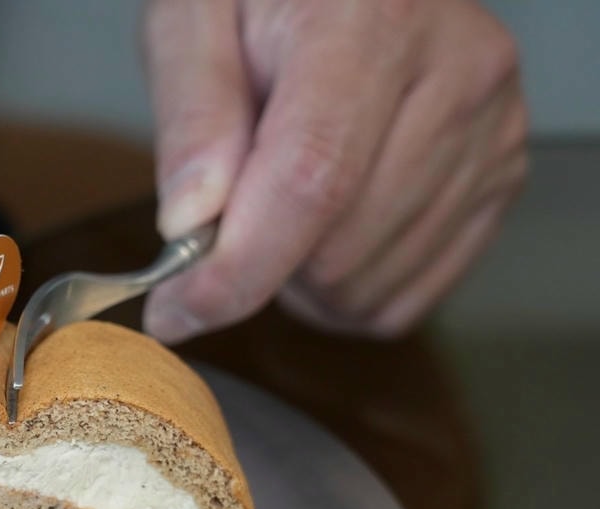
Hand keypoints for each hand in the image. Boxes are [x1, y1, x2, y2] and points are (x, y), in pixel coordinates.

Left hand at [141, 0, 527, 339]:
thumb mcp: (193, 19)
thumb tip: (190, 222)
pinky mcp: (502, 177)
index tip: (174, 311)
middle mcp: (457, 73)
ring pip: (371, 286)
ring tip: (281, 204)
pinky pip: (408, 297)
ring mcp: (492, 131)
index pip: (312, 180)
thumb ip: (191, 116)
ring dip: (303, 282)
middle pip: (339, 249)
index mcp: (372, 23)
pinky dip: (349, 291)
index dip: (238, 269)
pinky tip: (326, 229)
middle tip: (231, 211)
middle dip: (260, 265)